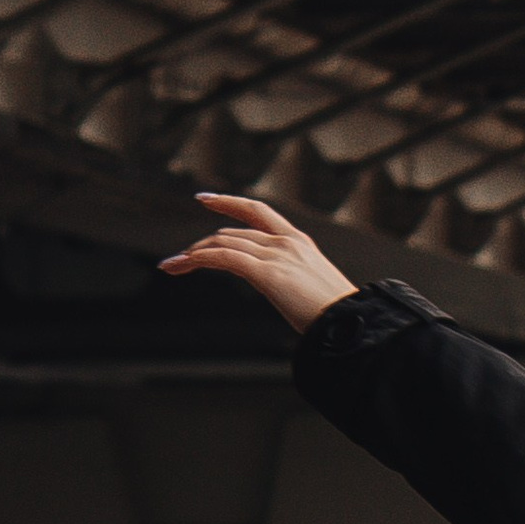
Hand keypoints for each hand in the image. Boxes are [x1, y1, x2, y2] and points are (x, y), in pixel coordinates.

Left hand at [159, 191, 357, 332]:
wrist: (352, 324)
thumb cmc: (340, 317)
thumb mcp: (316, 290)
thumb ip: (298, 283)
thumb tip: (290, 294)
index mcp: (300, 242)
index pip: (258, 211)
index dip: (229, 202)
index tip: (205, 199)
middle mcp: (286, 242)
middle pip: (232, 233)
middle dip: (201, 244)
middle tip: (179, 259)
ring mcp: (277, 255)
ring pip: (222, 243)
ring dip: (193, 253)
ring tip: (172, 265)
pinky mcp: (267, 272)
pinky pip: (223, 257)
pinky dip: (199, 258)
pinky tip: (182, 265)